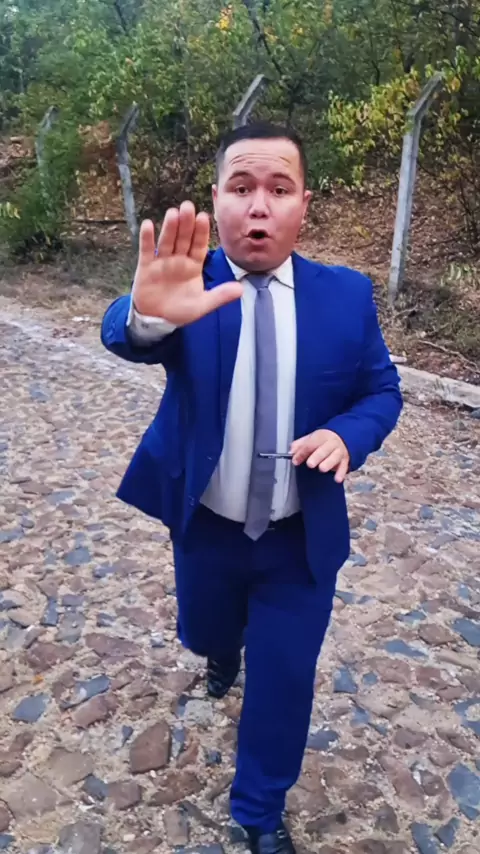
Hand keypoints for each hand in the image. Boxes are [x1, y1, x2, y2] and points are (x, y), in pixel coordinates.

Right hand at [131, 201, 242, 324]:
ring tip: (173, 213)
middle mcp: (178, 259)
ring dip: (170, 227)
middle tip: (188, 206)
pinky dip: (147, 238)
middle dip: (186, 223)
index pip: (199, 245)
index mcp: (194, 265)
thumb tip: (241, 290)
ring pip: (167, 241)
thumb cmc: (180, 311)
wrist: (157, 320)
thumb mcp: (202, 306)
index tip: (204, 217)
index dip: (201, 232)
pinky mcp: (146, 266)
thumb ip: (220, 296)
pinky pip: (146, 250)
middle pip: (183, 239)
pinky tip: (148, 225)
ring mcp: (162, 261)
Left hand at [290, 429, 349, 482]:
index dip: (302, 453)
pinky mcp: (345, 461)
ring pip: (334, 457)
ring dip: (328, 463)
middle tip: (310, 464)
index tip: (295, 461)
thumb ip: (299, 445)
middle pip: (324, 450)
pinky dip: (341, 473)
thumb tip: (290, 452)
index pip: (310, 444)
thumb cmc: (323, 440)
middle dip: (317, 457)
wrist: (343, 438)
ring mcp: (339, 452)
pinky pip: (344, 468)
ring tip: (322, 468)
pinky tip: (337, 479)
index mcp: (321, 436)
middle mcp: (331, 444)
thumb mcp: (311, 438)